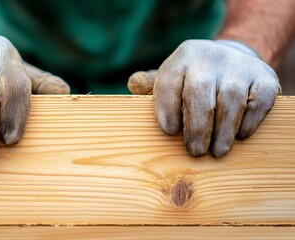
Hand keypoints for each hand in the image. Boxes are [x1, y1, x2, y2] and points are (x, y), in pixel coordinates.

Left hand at [128, 39, 280, 157]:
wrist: (233, 57)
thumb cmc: (193, 78)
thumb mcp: (172, 76)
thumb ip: (151, 85)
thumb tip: (133, 84)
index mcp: (183, 57)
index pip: (168, 84)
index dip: (167, 110)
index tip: (169, 132)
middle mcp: (210, 57)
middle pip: (199, 93)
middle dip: (197, 127)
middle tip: (195, 151)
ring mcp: (239, 66)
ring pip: (230, 100)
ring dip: (223, 131)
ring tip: (216, 152)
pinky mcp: (265, 78)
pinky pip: (258, 102)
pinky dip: (248, 122)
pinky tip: (239, 136)